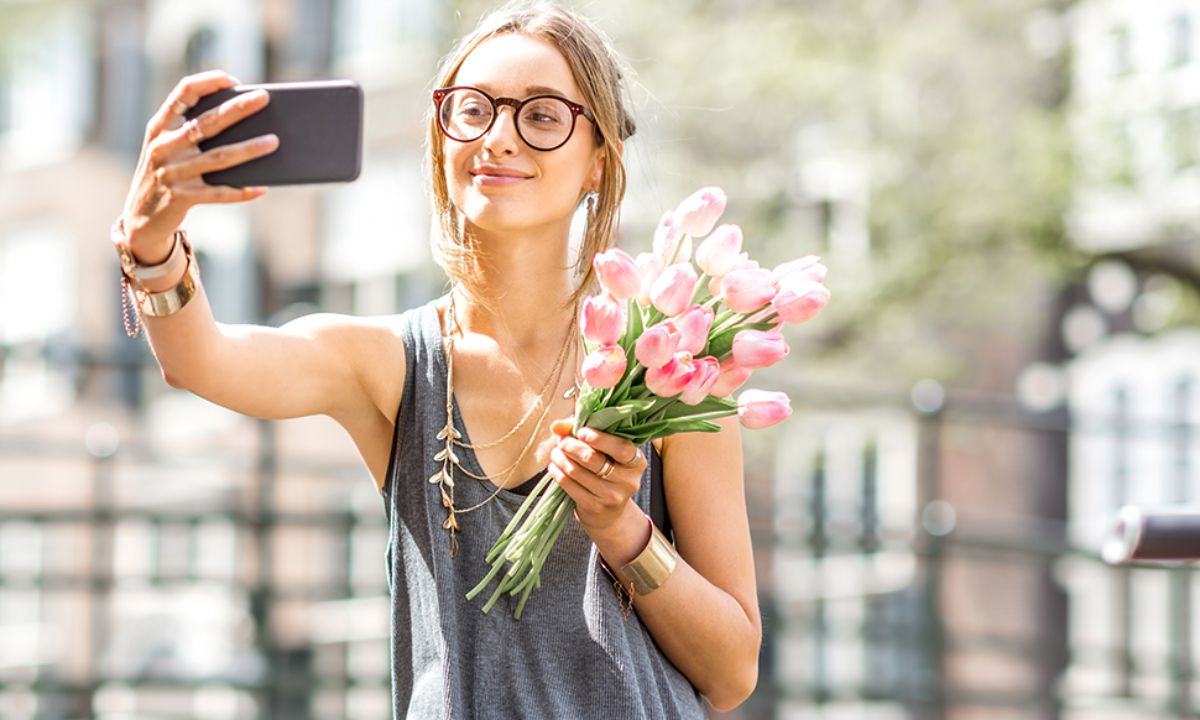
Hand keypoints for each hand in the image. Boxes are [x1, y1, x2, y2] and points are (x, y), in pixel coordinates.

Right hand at [121, 70, 279, 261]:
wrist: (140, 218)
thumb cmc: (166, 175)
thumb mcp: (169, 150)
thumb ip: (193, 134)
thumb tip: (244, 123)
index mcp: (159, 128)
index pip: (182, 94)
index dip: (208, 83)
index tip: (233, 80)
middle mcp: (163, 147)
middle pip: (206, 123)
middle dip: (237, 109)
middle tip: (264, 98)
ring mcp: (171, 173)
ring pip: (218, 158)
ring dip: (249, 149)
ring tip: (274, 141)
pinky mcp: (181, 198)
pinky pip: (219, 193)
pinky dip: (242, 190)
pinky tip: (262, 187)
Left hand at [547, 418, 648, 534]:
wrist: (608, 512)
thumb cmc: (606, 471)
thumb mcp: (604, 451)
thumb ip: (583, 433)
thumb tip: (557, 426)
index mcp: (636, 462)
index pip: (621, 448)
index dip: (599, 439)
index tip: (581, 432)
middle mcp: (628, 480)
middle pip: (594, 459)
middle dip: (572, 446)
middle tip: (562, 441)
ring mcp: (612, 496)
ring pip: (578, 472)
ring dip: (561, 459)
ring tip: (556, 453)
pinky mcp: (595, 507)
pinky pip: (570, 485)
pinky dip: (558, 473)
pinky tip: (554, 467)